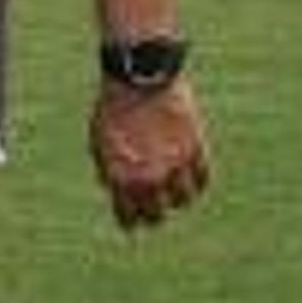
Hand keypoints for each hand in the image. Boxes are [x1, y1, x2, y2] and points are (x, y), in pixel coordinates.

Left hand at [90, 78, 209, 230]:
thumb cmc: (113, 108)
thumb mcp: (100, 143)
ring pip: (183, 200)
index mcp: (120, 178)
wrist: (140, 77)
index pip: (129, 218)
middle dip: (154, 215)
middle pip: (157, 214)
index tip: (134, 224)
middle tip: (154, 212)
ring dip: (177, 199)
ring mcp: (174, 164)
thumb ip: (109, 171)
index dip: (131, 224)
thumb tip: (117, 192)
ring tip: (173, 194)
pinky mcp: (195, 149)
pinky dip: (197, 183)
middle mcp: (149, 177)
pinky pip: (202, 179)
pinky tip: (191, 181)